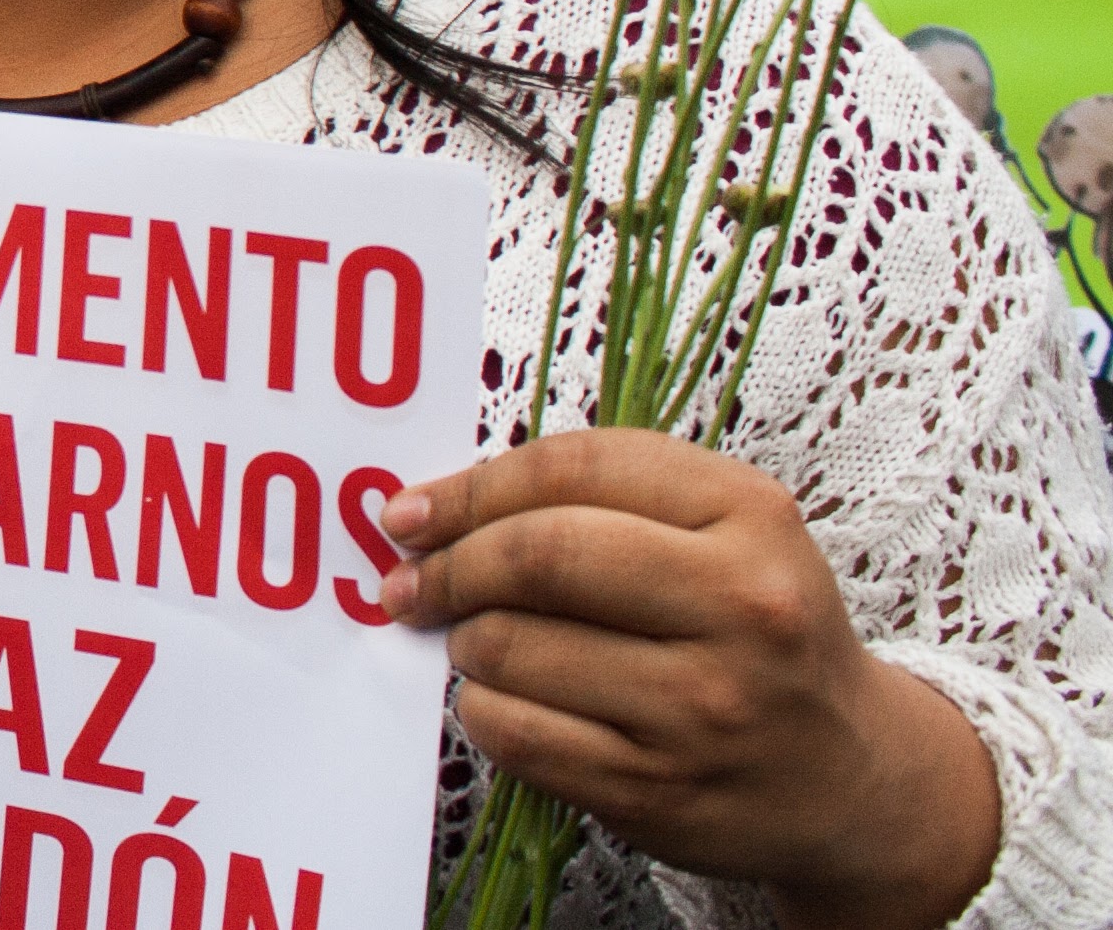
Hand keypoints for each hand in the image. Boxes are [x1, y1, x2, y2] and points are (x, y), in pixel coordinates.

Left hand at [377, 429, 998, 929]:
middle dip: (450, 566)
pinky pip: (516, 733)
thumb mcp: (720, 533)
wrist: (850, 777)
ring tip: (481, 643)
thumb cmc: (756, 632)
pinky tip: (506, 700)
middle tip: (410, 582)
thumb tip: (433, 508)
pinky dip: (483, 709)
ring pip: (512, 648)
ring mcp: (703, 707)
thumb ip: (599, 498)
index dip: (471, 487)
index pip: (574, 469)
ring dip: (468, 642)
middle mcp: (740, 608)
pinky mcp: (661, 789)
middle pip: (538, 556)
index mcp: (752, 517)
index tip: (407, 512)